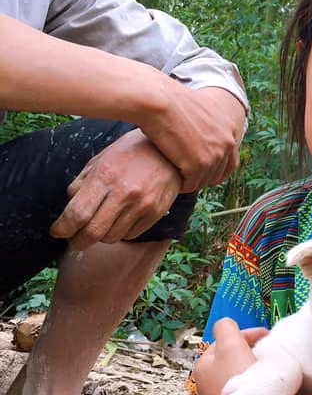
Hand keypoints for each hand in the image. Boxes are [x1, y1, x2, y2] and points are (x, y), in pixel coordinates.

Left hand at [50, 130, 181, 248]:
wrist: (171, 152)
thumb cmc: (130, 153)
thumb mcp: (101, 160)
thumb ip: (82, 183)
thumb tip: (70, 209)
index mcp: (105, 175)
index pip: (77, 213)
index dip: (63, 228)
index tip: (57, 231)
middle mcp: (124, 192)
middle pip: (93, 232)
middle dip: (78, 242)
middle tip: (74, 241)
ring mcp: (142, 205)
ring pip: (111, 237)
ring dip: (100, 237)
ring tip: (99, 227)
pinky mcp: (156, 213)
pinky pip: (130, 235)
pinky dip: (120, 233)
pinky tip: (119, 221)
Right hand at [141, 85, 245, 192]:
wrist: (158, 100)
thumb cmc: (171, 101)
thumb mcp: (201, 109)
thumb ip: (209, 124)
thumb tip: (205, 132)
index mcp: (230, 128)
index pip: (231, 160)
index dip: (218, 170)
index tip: (206, 174)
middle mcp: (227, 142)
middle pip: (219, 172)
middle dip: (204, 177)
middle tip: (189, 179)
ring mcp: (215, 154)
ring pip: (205, 180)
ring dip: (192, 182)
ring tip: (179, 180)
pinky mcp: (199, 164)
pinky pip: (192, 183)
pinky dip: (183, 185)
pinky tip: (174, 182)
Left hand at [194, 319, 267, 394]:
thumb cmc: (243, 377)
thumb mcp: (231, 342)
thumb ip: (225, 326)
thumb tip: (226, 327)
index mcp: (202, 367)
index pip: (225, 340)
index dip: (247, 334)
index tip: (267, 335)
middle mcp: (206, 386)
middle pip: (231, 356)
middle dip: (249, 349)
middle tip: (268, 349)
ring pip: (239, 372)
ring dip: (252, 366)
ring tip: (267, 366)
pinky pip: (245, 391)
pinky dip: (253, 385)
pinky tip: (264, 384)